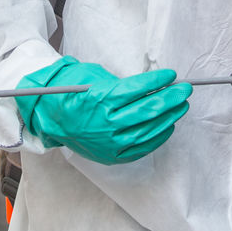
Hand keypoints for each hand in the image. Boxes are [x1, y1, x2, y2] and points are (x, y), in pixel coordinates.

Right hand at [14, 57, 192, 164]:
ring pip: (147, 130)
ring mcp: (108, 142)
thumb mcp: (92, 78)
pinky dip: (157, 137)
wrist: (47, 116)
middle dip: (170, 98)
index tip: (171, 75)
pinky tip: (168, 126)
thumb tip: (149, 85)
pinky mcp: (110, 155)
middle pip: (147, 110)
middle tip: (184, 89)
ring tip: (181, 106)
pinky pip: (140, 148)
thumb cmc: (70, 91)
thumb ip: (120, 84)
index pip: (137, 89)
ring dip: (169, 117)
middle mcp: (105, 122)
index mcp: (99, 99)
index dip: (158, 82)